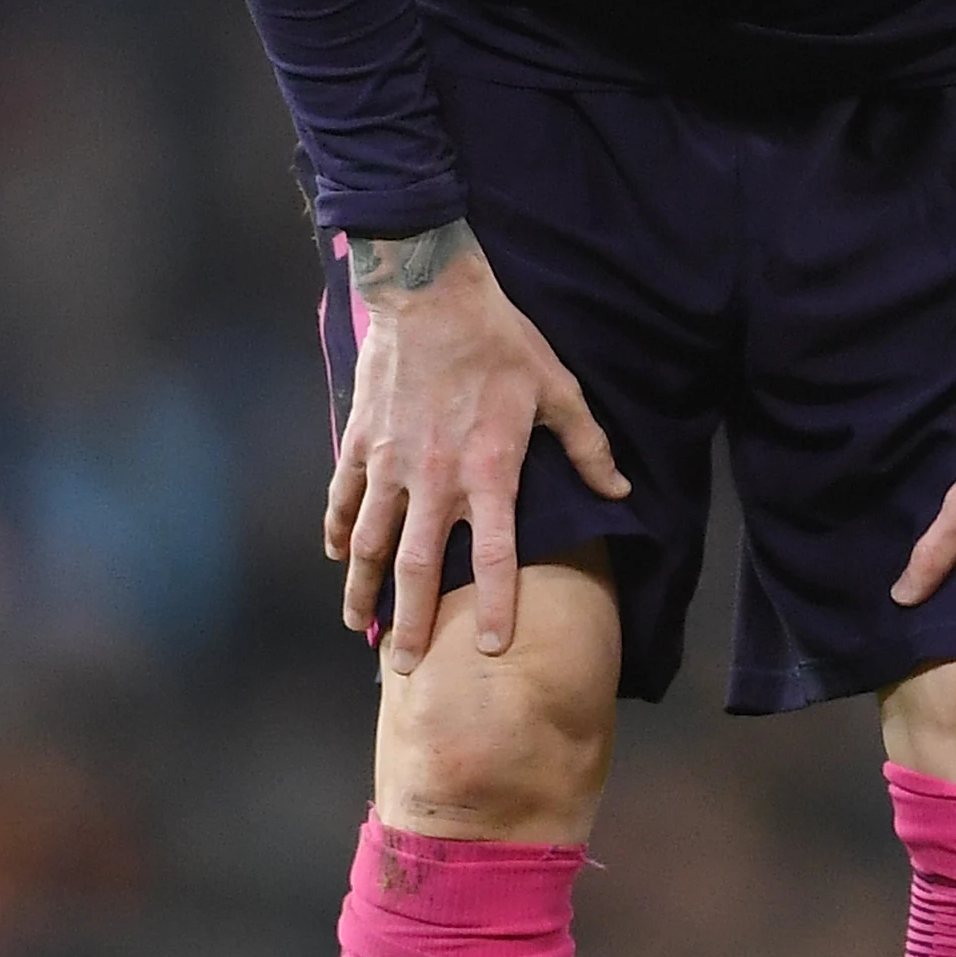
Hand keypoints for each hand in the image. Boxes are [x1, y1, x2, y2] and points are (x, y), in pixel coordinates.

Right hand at [324, 222, 626, 674]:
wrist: (429, 291)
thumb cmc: (499, 339)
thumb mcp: (557, 388)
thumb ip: (586, 446)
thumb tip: (619, 491)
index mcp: (490, 471)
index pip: (497, 557)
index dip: (496, 606)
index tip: (491, 648)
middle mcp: (436, 479)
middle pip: (421, 568)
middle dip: (413, 621)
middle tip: (408, 666)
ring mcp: (391, 463)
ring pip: (372, 542)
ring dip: (364, 588)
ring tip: (360, 625)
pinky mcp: (362, 442)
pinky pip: (345, 498)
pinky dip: (339, 530)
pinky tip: (337, 555)